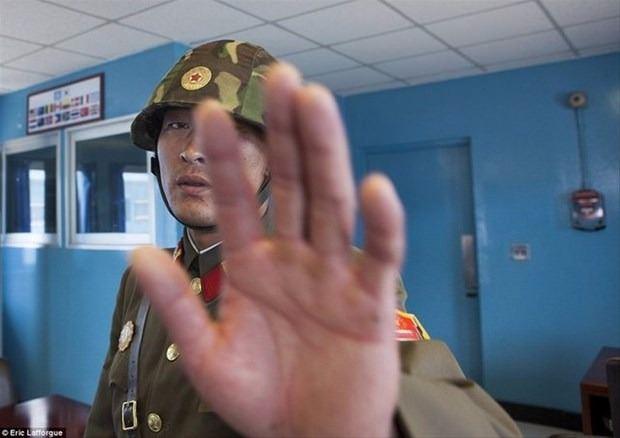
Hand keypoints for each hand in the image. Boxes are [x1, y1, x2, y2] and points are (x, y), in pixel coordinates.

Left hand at [132, 63, 404, 437]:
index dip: (224, 159)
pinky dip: (381, 228)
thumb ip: (178, 305)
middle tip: (282, 78)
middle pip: (292, 185)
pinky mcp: (370, 301)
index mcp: (253, 267)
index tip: (209, 113)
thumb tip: (138, 253)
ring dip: (326, 154)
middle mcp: (295, 259)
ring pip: (332, 205)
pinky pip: (379, 258)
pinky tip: (377, 190)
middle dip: (286, 133)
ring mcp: (334, 275)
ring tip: (317, 102)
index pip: (237, 201)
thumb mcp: (207, 355)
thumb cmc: (262, 398)